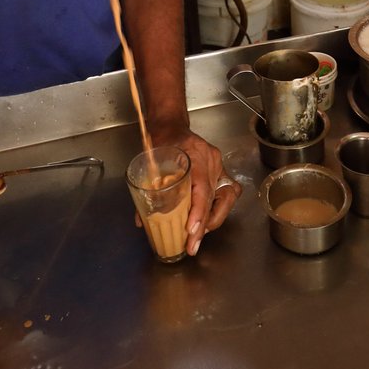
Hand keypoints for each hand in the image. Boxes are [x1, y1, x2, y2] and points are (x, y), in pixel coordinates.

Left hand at [152, 127, 238, 256]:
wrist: (171, 124)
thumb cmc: (160, 140)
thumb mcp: (150, 162)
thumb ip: (146, 190)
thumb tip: (141, 221)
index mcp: (195, 155)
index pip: (202, 188)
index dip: (198, 212)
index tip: (191, 230)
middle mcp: (211, 160)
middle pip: (215, 197)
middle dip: (204, 225)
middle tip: (192, 244)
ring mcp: (218, 164)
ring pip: (227, 197)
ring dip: (214, 219)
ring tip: (199, 235)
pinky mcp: (220, 170)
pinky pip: (226, 192)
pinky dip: (219, 208)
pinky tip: (207, 220)